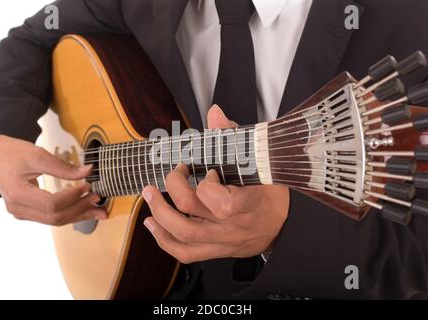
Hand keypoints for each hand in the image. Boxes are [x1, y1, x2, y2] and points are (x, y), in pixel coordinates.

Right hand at [0, 135, 106, 224]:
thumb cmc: (13, 153)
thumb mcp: (38, 154)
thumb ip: (63, 166)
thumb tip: (88, 171)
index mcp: (17, 194)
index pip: (51, 204)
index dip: (73, 197)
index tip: (88, 186)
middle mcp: (18, 209)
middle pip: (55, 217)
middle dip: (80, 209)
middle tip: (98, 197)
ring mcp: (22, 213)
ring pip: (55, 221)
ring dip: (79, 215)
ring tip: (98, 210)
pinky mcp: (28, 212)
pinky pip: (52, 217)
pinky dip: (70, 214)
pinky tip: (85, 211)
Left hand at [142, 105, 289, 263]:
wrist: (282, 227)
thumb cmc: (270, 193)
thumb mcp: (259, 163)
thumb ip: (233, 137)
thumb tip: (214, 113)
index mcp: (248, 204)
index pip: (221, 203)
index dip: (206, 186)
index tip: (208, 170)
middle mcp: (233, 226)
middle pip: (192, 214)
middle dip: (173, 188)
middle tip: (173, 173)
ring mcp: (222, 240)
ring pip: (184, 236)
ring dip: (159, 214)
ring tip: (150, 194)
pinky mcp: (214, 250)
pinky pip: (185, 253)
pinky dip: (163, 240)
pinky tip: (152, 223)